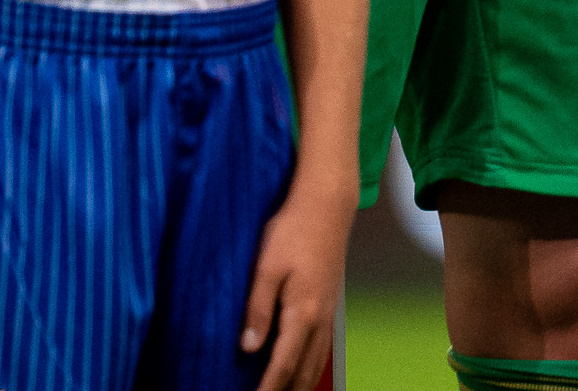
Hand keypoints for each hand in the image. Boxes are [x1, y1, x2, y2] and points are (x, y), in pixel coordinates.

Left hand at [237, 183, 345, 390]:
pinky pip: (322, 347)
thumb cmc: (292, 230)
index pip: (282, 364)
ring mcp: (328, 312)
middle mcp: (320, 319)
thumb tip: (248, 348)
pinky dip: (310, 366)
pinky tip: (302, 368)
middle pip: (303, 370)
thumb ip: (257, 309)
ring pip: (316, 361)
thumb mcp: (267, 267)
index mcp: (302, 313)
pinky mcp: (330, 304)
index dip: (267, 388)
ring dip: (300, 383)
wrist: (327, 205)